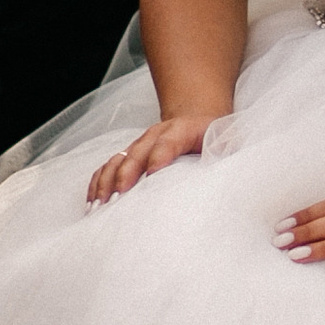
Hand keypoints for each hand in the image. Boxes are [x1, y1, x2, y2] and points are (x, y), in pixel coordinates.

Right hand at [89, 113, 215, 204]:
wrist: (198, 118)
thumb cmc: (214, 139)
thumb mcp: (227, 144)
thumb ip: (225, 157)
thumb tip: (232, 181)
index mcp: (183, 130)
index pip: (169, 141)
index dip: (160, 156)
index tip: (152, 174)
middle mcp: (155, 135)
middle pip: (136, 152)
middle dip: (125, 175)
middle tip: (117, 198)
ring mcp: (139, 145)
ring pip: (117, 159)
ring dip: (106, 182)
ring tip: (99, 206)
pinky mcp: (128, 156)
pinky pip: (107, 168)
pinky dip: (97, 184)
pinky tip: (92, 204)